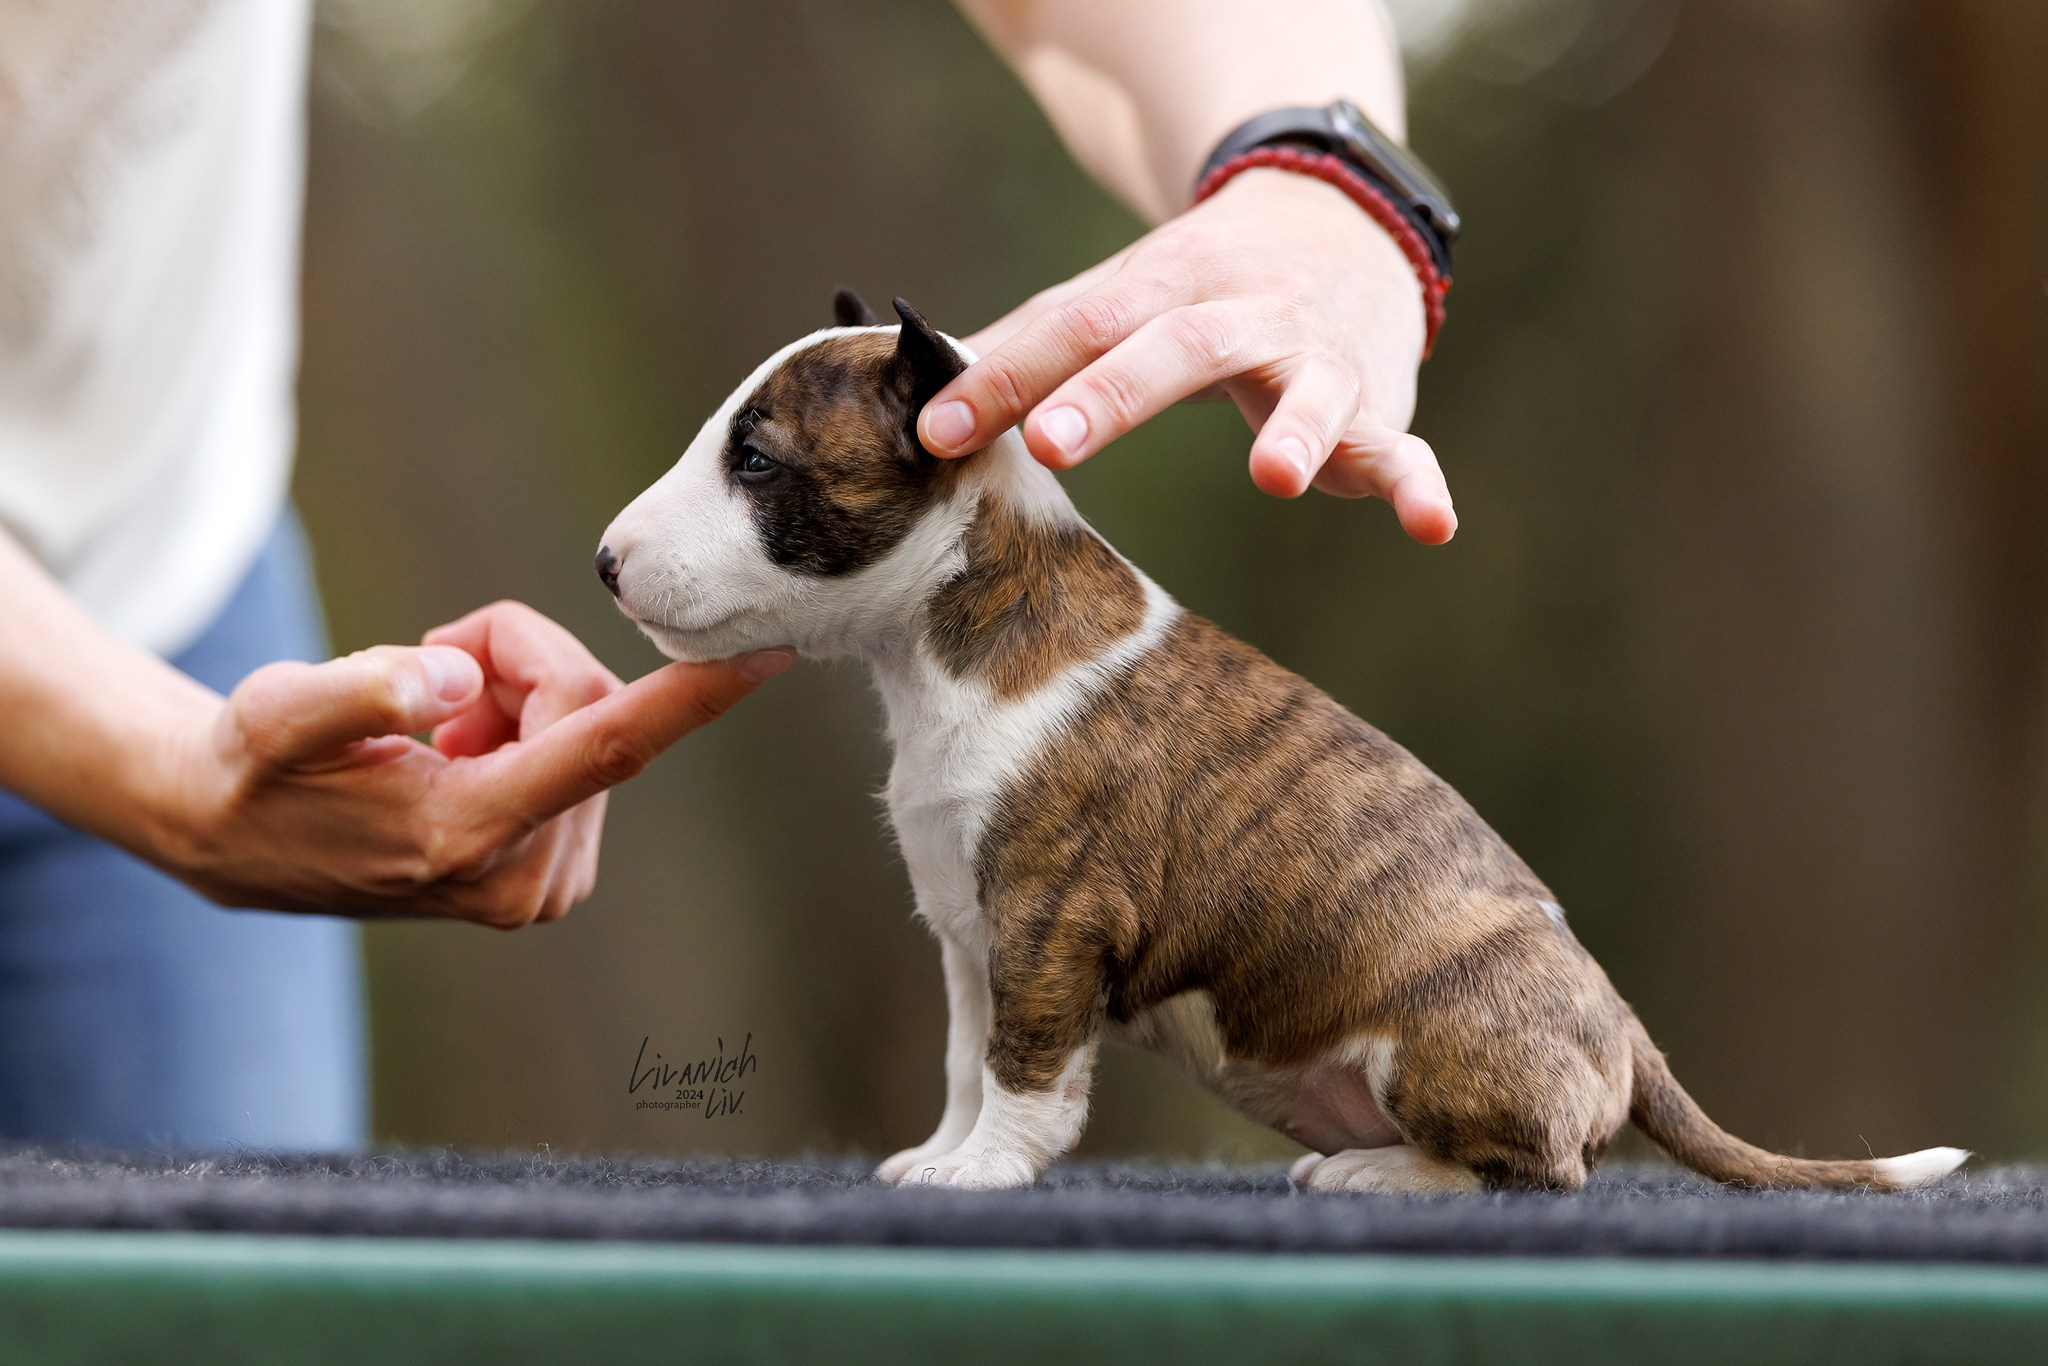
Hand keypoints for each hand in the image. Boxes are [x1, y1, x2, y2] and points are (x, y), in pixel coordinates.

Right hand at [150, 601, 791, 927]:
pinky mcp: (554, 875)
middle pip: (586, 704)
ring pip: (585, 722)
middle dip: (515, 662)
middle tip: (429, 666)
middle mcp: (523, 873)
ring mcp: (545, 883)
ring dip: (513, 696)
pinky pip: (578, 754)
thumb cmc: (254, 766)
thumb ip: (362, 689)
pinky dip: (523, 729)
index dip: (693, 697)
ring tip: (429, 729)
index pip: (607, 748)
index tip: (772, 655)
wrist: (238, 838)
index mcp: (468, 834)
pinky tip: (454, 754)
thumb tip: (454, 680)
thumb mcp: (275, 713)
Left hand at [918, 168, 1455, 543]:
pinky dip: (1420, 484)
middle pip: (1176, 346)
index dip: (1007, 377)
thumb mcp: (1118, 297)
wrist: (1335, 224)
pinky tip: (1431, 525)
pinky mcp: (1378, 406)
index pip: (1075, 326)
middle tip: (1051, 443)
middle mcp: (1242, 312)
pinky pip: (1405, 448)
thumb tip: (919, 399)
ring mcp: (1318, 358)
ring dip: (1297, 428)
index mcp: (1161, 285)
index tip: (938, 430)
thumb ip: (1030, 348)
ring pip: (1310, 388)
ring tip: (1274, 475)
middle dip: (1114, 394)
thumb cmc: (1196, 286)